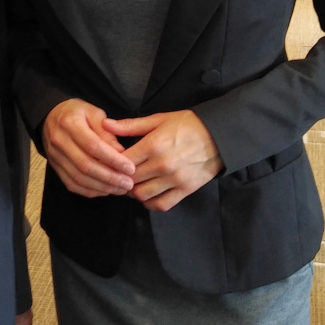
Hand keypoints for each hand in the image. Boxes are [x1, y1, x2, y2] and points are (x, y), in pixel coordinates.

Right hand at [42, 99, 134, 197]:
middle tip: (128, 183)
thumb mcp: (94, 113)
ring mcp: (55, 157)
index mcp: (70, 124)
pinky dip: (90, 191)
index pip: (93, 146)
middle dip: (110, 177)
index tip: (130, 168)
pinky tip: (105, 191)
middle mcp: (59, 142)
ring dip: (102, 187)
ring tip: (120, 189)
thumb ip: (107, 132)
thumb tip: (120, 152)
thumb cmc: (76, 113)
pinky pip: (72, 184)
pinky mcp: (55, 167)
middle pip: (86, 165)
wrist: (50, 117)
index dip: (113, 159)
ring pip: (79, 178)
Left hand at [102, 109, 221, 211]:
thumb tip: (105, 124)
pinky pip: (161, 204)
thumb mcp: (158, 119)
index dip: (113, 164)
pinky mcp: (185, 190)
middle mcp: (162, 164)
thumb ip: (130, 125)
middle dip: (121, 179)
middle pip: (130, 180)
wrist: (219, 135)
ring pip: (142, 195)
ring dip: (134, 192)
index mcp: (153, 145)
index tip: (111, 163)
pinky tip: (148, 195)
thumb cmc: (187, 125)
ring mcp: (174, 179)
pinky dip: (151, 203)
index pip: (122, 162)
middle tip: (119, 176)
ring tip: (133, 184)